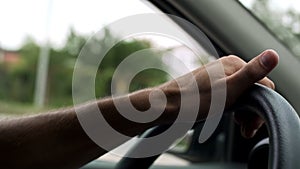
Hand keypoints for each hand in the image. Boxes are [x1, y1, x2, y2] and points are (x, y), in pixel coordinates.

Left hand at [158, 49, 278, 137]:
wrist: (168, 106)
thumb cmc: (194, 100)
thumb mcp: (227, 90)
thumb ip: (251, 74)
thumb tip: (272, 55)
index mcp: (234, 64)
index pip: (263, 84)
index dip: (261, 105)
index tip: (251, 123)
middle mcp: (227, 67)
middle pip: (253, 89)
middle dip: (252, 110)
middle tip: (245, 128)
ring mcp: (219, 76)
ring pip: (243, 94)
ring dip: (245, 111)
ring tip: (239, 125)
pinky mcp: (213, 85)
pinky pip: (232, 95)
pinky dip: (235, 107)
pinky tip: (230, 116)